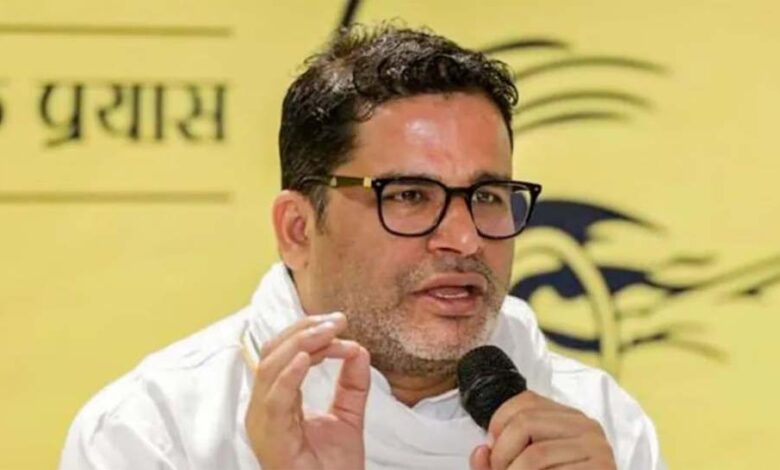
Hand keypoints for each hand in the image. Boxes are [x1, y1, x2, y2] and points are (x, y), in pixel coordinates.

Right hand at [245, 313, 370, 469]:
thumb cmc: (332, 468)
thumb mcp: (348, 416)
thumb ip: (352, 383)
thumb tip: (359, 348)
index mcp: (277, 399)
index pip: (286, 352)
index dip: (311, 332)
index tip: (341, 324)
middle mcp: (264, 406)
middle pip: (273, 351)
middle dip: (305, 329)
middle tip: (338, 320)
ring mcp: (263, 421)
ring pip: (270, 367)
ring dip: (302, 343)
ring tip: (329, 332)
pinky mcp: (270, 436)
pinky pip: (274, 399)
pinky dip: (289, 375)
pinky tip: (308, 359)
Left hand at [470, 391, 615, 469]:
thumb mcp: (522, 465)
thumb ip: (495, 461)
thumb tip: (479, 451)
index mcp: (569, 417)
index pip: (525, 400)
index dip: (498, 422)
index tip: (491, 449)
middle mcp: (586, 427)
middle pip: (525, 422)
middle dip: (501, 453)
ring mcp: (597, 449)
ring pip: (535, 455)